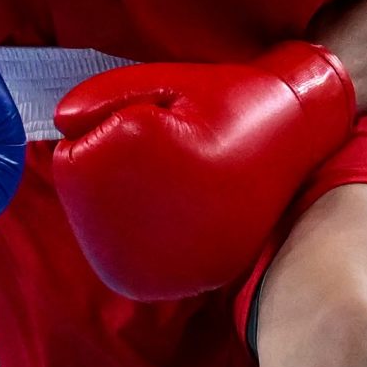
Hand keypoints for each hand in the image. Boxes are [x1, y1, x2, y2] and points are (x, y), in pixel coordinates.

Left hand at [48, 42, 357, 301]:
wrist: (303, 144)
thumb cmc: (231, 101)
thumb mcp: (168, 81)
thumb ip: (103, 96)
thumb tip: (63, 124)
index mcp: (124, 162)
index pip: (72, 155)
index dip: (120, 128)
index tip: (175, 126)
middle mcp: (129, 225)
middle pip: (84, 194)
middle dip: (119, 169)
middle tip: (185, 155)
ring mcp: (149, 264)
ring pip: (103, 226)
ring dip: (131, 202)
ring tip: (187, 184)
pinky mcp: (167, 286)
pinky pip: (128, 257)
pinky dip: (147, 236)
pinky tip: (187, 215)